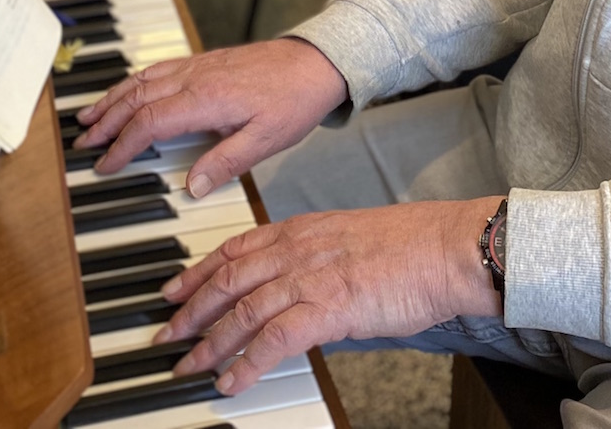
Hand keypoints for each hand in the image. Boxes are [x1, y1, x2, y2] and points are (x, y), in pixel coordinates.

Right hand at [74, 38, 347, 196]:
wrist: (316, 62)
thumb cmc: (294, 100)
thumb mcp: (266, 140)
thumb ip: (226, 162)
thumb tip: (189, 187)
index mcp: (206, 99)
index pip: (150, 123)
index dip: (122, 146)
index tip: (105, 165)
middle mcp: (195, 77)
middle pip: (137, 98)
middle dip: (106, 121)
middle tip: (83, 142)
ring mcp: (198, 65)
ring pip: (143, 80)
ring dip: (113, 98)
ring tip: (90, 116)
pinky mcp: (205, 61)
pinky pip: (158, 69)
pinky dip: (134, 82)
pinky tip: (127, 91)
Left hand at [155, 197, 503, 393]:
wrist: (444, 248)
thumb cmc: (409, 246)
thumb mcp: (347, 238)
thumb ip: (315, 257)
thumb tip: (296, 288)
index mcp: (299, 229)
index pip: (233, 249)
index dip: (196, 272)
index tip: (173, 290)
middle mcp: (295, 249)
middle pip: (226, 280)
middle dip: (189, 310)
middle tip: (166, 335)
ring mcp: (309, 277)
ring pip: (241, 311)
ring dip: (209, 343)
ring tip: (187, 366)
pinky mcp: (327, 307)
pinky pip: (273, 340)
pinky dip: (247, 363)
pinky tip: (231, 381)